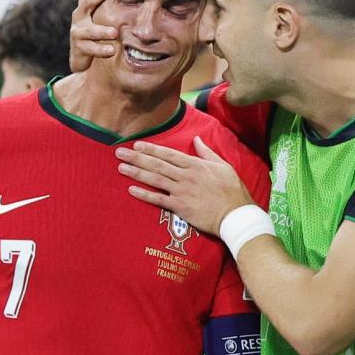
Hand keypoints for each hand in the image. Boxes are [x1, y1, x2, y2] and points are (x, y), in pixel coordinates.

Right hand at [69, 0, 117, 72]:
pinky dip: (102, 50)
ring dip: (102, 30)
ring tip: (114, 32)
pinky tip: (112, 50)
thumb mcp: (96, 10)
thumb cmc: (93, 28)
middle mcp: (79, 16)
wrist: (81, 55)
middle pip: (87, 2)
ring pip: (90, 30)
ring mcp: (78, 32)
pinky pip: (91, 49)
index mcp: (85, 4)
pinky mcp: (80, 48)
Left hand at [115, 137, 254, 234]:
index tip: (137, 145)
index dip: (151, 149)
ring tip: (121, 168)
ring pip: (155, 179)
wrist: (235, 215)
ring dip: (136, 172)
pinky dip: (144, 194)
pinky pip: (158, 199)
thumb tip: (197, 139)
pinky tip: (131, 190)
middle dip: (136, 157)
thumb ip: (207, 152)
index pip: (168, 154)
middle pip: (157, 164)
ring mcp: (181, 191)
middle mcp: (185, 176)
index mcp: (195, 165)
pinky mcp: (180, 207)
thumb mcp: (223, 166)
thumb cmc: (232, 190)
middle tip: (119, 152)